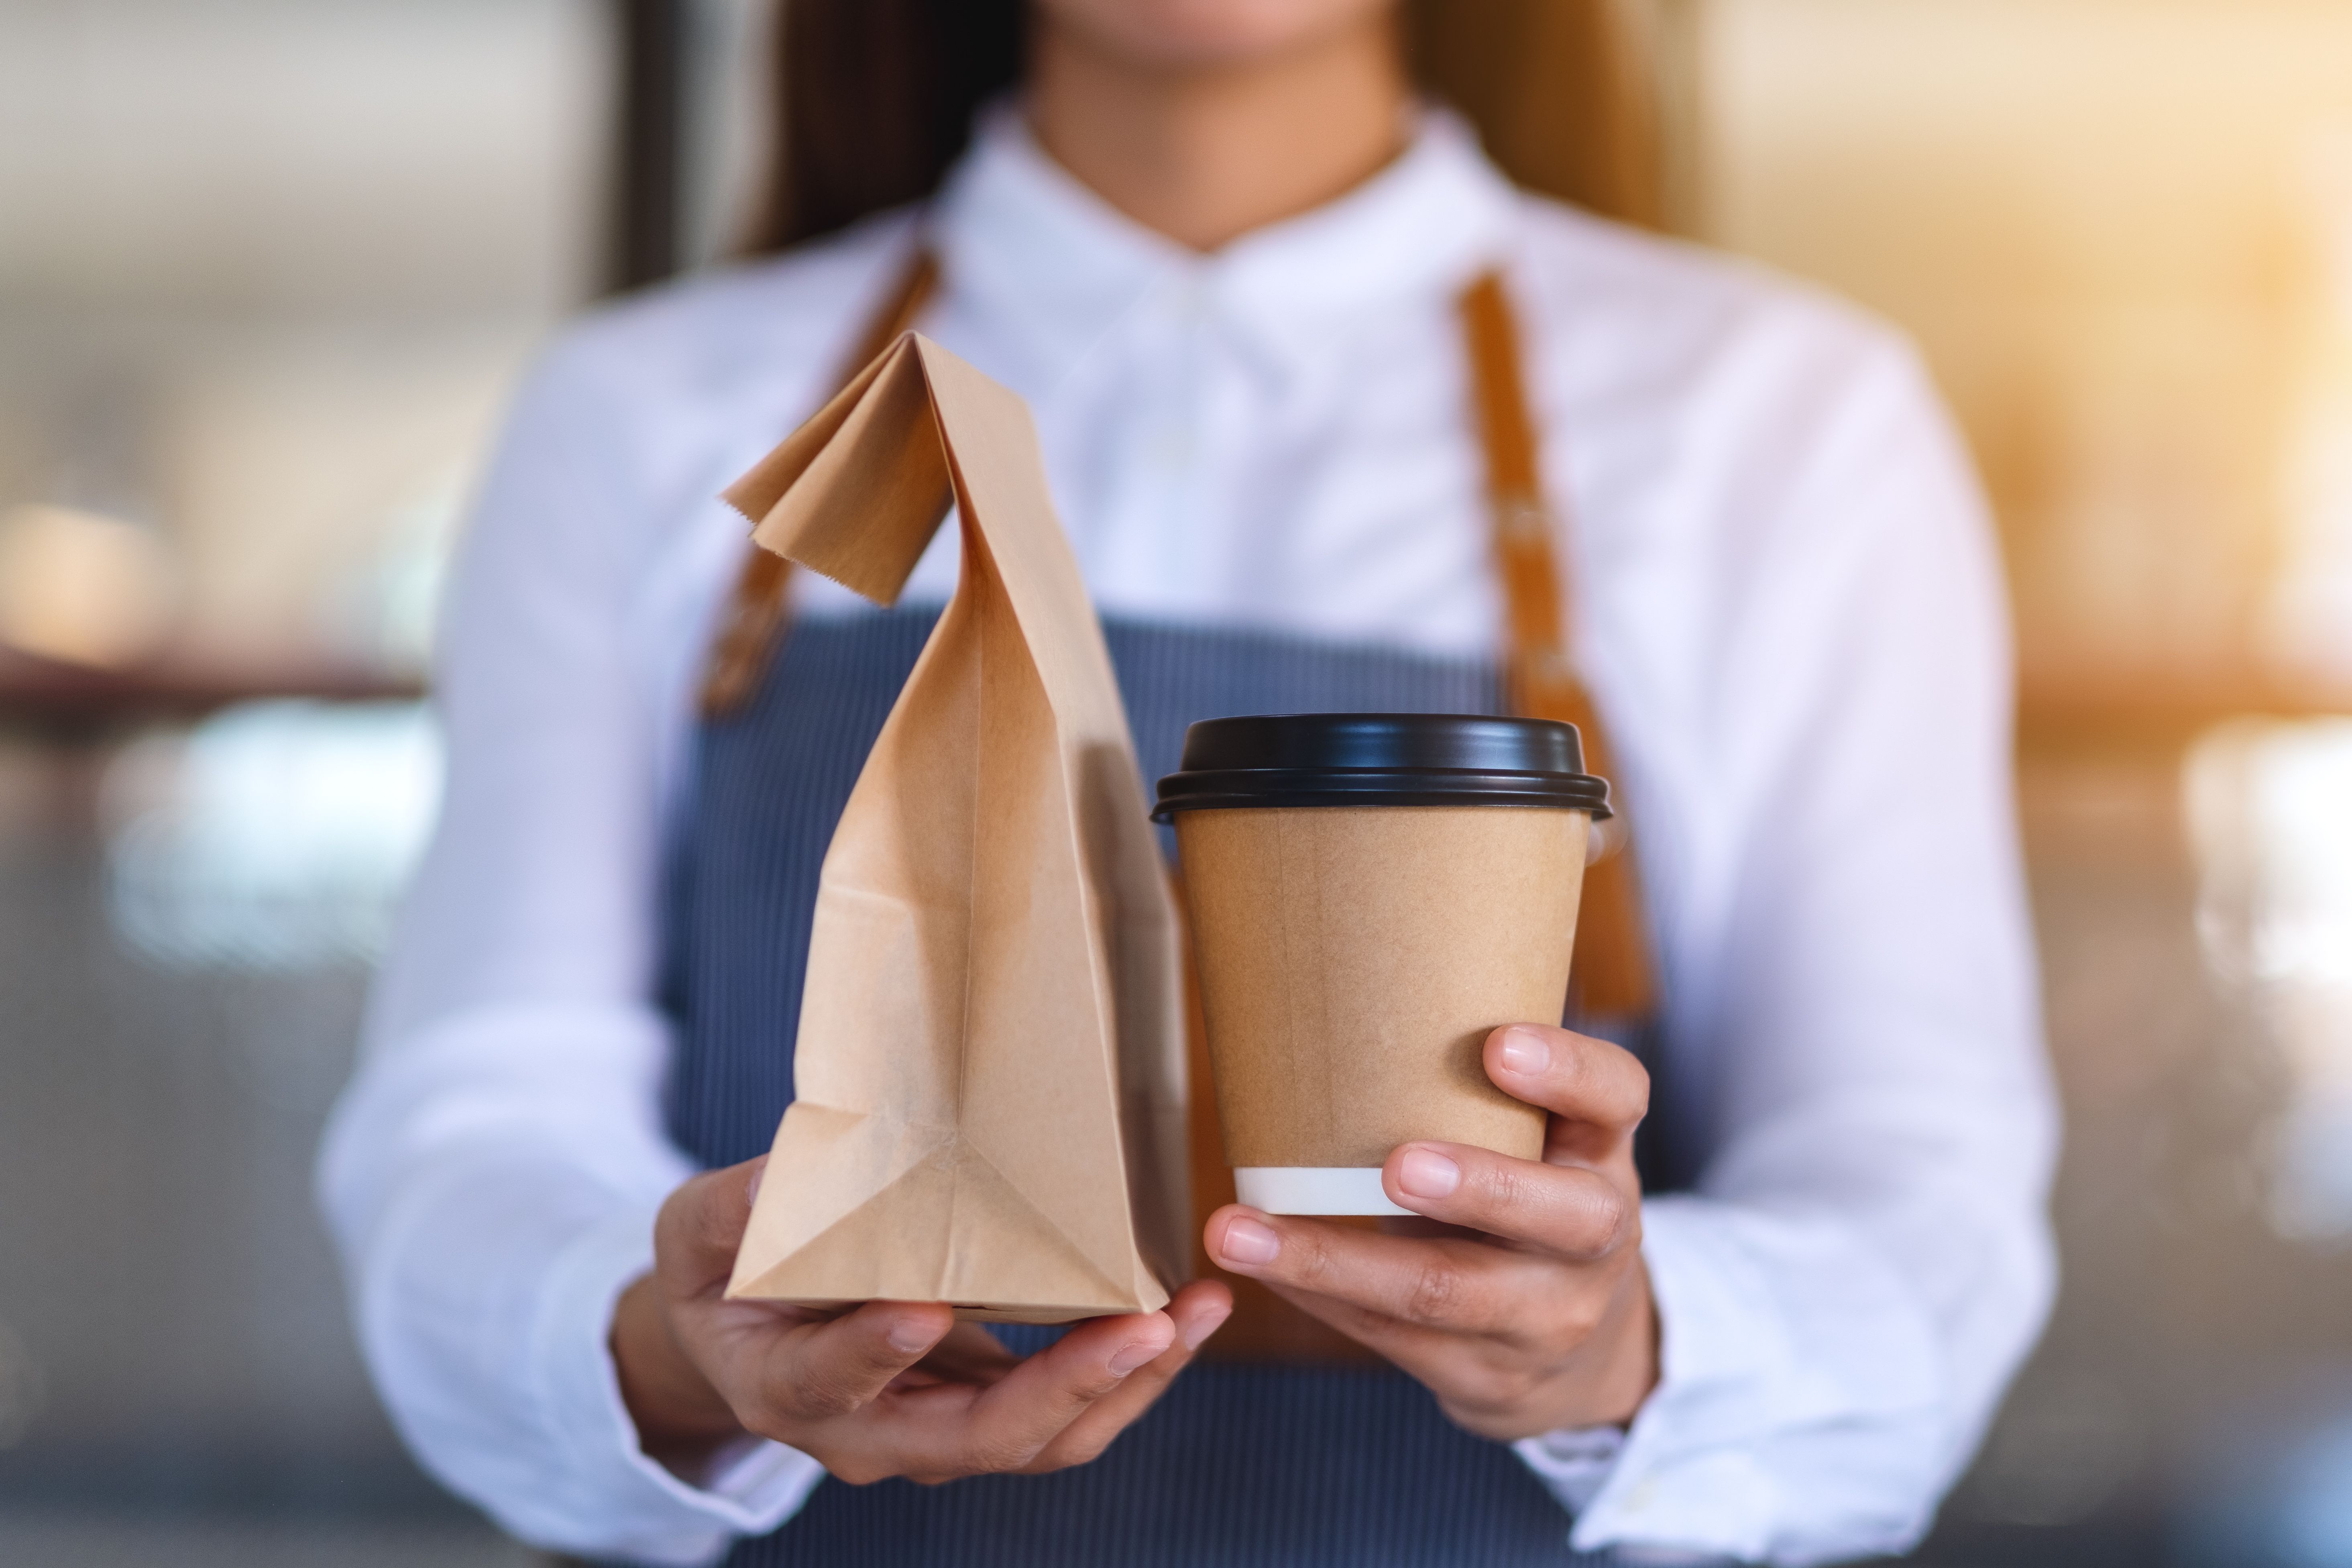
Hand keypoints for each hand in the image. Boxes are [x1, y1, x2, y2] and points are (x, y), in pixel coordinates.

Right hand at [613, 1158, 1233, 1483]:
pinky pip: (1067, 1414)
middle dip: (1067, 1386)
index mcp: (781, 1387)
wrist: (744, 1337)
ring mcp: (934, 1433)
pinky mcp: (984, 1410)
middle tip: (1146, 1325)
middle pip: (975, 1439)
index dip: (874, 1354)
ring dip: (1127, 1383)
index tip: (922, 1309)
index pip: (830, 1383)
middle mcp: (867, 1434)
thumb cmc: (722, 1274)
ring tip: (1197, 1315)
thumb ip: (733, 1209)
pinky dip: (1131, 1371)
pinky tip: (1186, 1316)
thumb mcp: (697, 1231)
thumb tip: (777, 1175)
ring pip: (1042, 1440)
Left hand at [1203, 1024, 1656, 1439]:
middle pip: (1556, 1215)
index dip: (1566, 1071)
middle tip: (1395, 1165)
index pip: (1616, 1097)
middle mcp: (1596, 1236)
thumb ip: (1479, 1092)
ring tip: (1239, 1231)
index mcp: (1603, 1151)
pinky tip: (1258, 1265)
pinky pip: (1393, 1335)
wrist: (1578, 1348)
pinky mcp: (1487, 1374)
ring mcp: (1547, 1315)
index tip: (1499, 1044)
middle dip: (1475, 1188)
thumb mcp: (1537, 1142)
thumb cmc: (1526, 1198)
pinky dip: (1318, 1295)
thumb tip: (1337, 993)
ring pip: (1447, 1292)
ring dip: (1334, 1261)